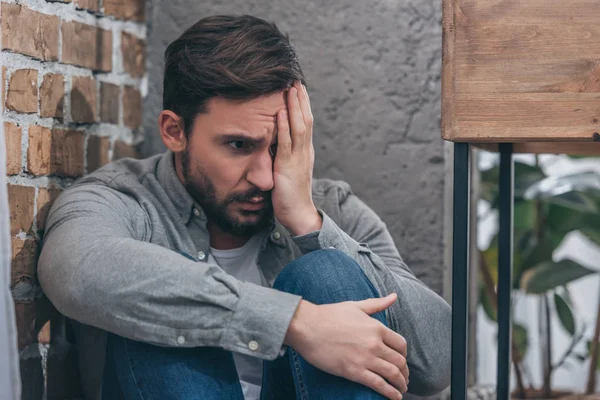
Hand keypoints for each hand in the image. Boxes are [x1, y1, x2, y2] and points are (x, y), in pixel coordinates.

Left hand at [272, 81, 321, 235]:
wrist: (299, 214)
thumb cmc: (291, 196)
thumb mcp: (288, 171)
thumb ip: (283, 156)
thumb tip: (273, 143)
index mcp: (305, 152)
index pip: (306, 123)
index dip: (302, 105)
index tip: (298, 89)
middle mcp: (305, 152)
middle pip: (305, 119)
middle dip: (300, 100)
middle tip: (296, 80)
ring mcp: (298, 158)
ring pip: (298, 127)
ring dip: (294, 106)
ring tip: (290, 88)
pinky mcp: (287, 167)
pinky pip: (286, 143)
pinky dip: (283, 126)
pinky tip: (280, 113)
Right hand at [284, 294, 408, 398]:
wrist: (308, 327)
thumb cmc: (329, 315)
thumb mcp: (356, 306)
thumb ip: (377, 304)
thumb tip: (394, 296)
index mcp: (376, 327)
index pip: (401, 344)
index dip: (404, 354)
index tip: (401, 359)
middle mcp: (375, 344)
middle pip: (399, 361)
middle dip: (404, 372)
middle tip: (403, 378)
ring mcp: (365, 358)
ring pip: (392, 374)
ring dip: (400, 383)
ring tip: (401, 389)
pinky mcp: (354, 372)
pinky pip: (379, 384)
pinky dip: (390, 392)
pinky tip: (395, 397)